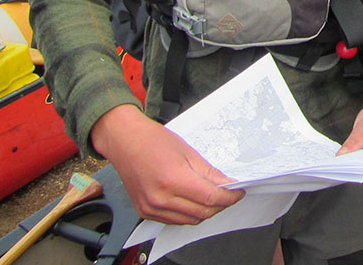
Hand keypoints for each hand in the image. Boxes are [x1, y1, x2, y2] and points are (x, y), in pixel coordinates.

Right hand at [90, 104, 241, 224]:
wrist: (125, 142)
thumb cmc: (153, 141)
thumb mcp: (188, 151)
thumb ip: (209, 172)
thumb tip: (227, 184)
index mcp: (173, 180)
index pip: (210, 198)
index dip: (229, 197)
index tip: (238, 192)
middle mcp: (160, 198)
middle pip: (202, 213)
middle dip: (220, 205)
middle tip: (228, 194)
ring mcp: (151, 208)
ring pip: (190, 220)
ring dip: (205, 211)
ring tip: (212, 197)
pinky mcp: (145, 212)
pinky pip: (174, 221)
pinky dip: (189, 214)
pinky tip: (193, 201)